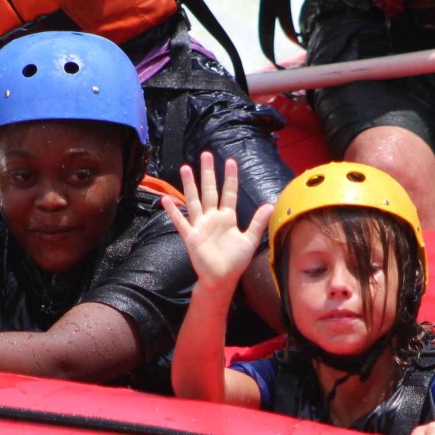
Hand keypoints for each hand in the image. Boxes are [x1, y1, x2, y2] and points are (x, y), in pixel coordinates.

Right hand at [162, 152, 272, 293]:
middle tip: (206, 154)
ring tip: (185, 168)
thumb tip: (269, 204)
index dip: (230, 178)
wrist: (221, 279)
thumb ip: (258, 222)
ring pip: (194, 200)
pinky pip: (181, 222)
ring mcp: (200, 226)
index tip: (230, 161)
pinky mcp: (191, 236)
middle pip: (210, 191)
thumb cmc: (235, 261)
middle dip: (208, 173)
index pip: (229, 193)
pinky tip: (166, 199)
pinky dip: (173, 211)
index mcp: (228, 218)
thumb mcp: (250, 240)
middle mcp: (213, 218)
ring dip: (189, 185)